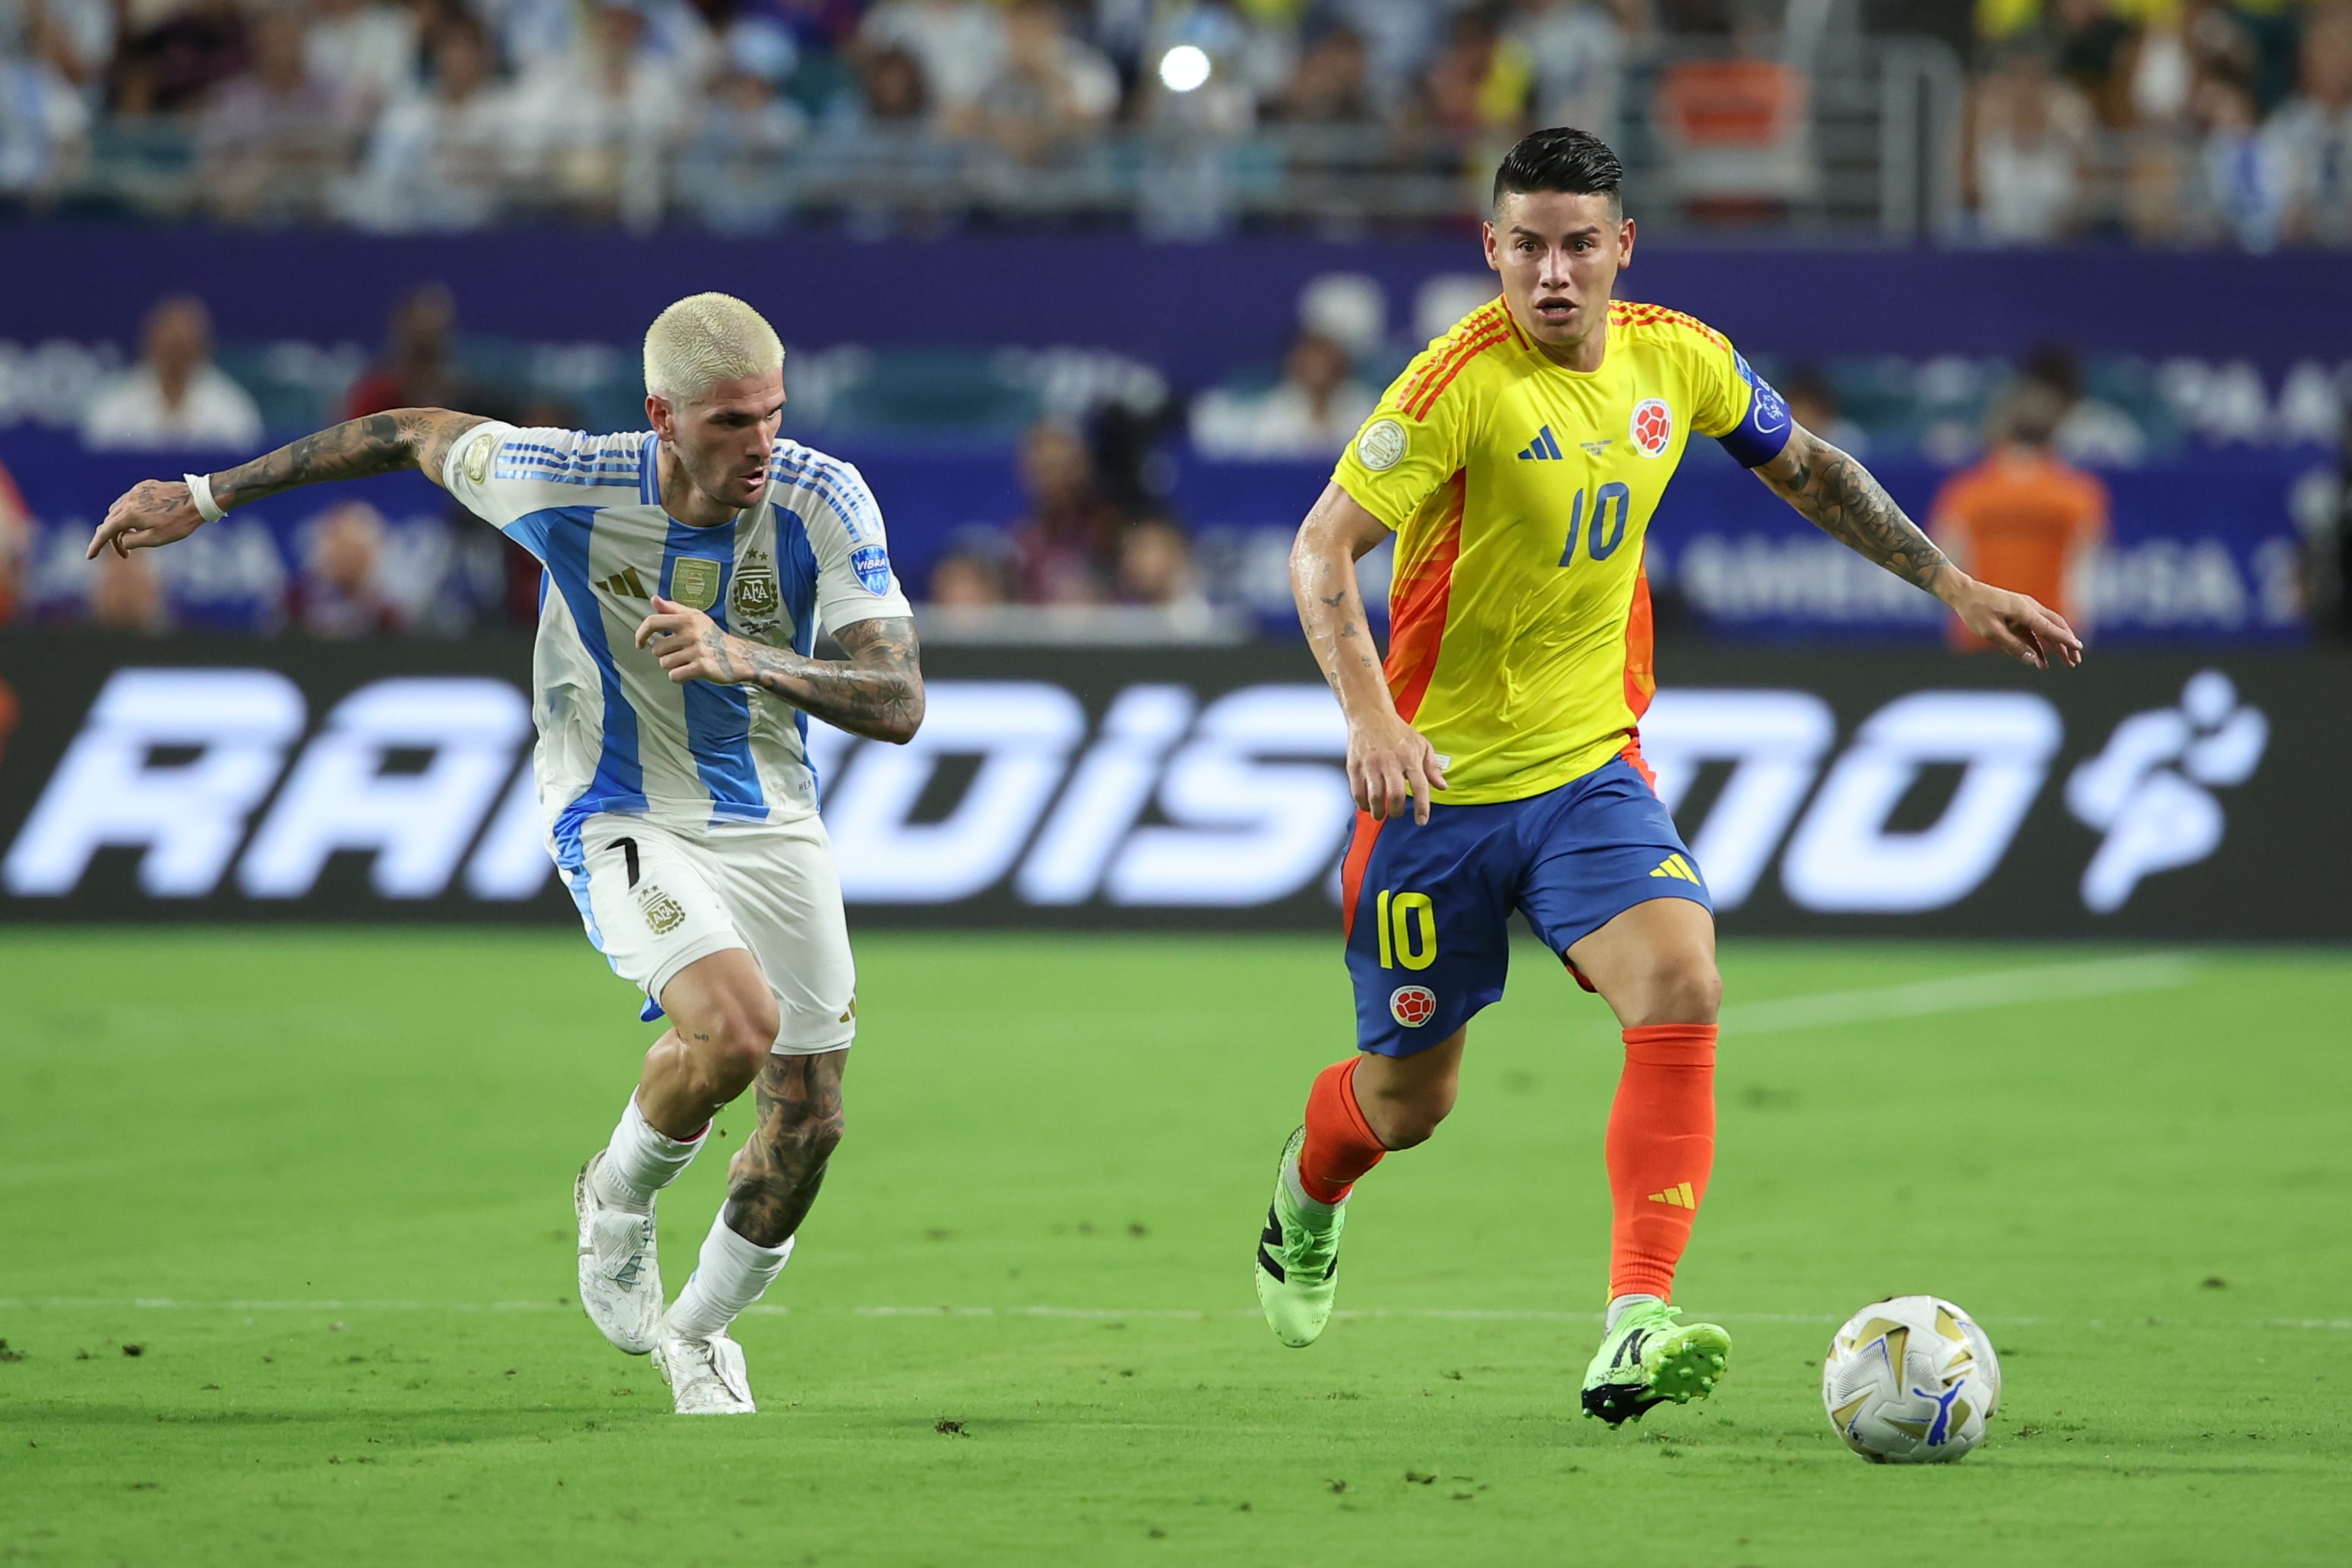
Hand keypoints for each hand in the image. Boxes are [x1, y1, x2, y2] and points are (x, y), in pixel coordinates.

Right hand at [87, 479, 205, 559]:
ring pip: (118, 509)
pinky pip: (130, 500)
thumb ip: (133, 541)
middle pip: (111, 521)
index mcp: (129, 514)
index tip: (90, 556)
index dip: (96, 545)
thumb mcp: (156, 539)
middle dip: (113, 538)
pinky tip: (142, 520)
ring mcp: (136, 490)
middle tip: (126, 554)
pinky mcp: (146, 485)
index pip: (105, 531)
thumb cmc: (180, 522)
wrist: (199, 499)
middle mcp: (128, 499)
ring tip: (135, 536)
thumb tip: (121, 539)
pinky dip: (130, 512)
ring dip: (120, 524)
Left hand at [635, 596, 750, 684]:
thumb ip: (673, 609)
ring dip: (674, 666)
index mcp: (687, 619)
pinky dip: (680, 677)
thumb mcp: (695, 617)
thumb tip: (653, 599)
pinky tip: (692, 672)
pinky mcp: (702, 667)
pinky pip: (675, 676)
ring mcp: (697, 650)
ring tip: (689, 662)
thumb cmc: (713, 637)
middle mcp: (691, 632)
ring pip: (665, 664)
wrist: (739, 656)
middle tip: (682, 654)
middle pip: (657, 649)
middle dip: (665, 655)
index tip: (640, 644)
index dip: (641, 634)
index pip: (653, 622)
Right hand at [1348, 710, 1448, 824]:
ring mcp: (1371, 764)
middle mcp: (1390, 761)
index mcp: (1410, 758)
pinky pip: (1357, 792)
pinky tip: (1367, 806)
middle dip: (1396, 811)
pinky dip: (1362, 804)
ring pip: (1375, 796)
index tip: (1421, 821)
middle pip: (1395, 795)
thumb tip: (1442, 787)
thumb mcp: (1422, 745)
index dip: (1422, 807)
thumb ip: (1432, 767)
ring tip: (1380, 814)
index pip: (1420, 786)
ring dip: (1378, 811)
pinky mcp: (1354, 766)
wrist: (1370, 715)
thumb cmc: (1398, 732)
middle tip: (1396, 814)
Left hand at [1947, 577, 2083, 669]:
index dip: (2065, 640)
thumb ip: (2013, 646)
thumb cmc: (1975, 611)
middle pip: (2055, 627)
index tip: (2079, 649)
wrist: (1963, 592)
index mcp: (2024, 611)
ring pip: (2047, 629)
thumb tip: (2032, 660)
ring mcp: (2024, 610)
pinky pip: (2033, 630)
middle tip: (2075, 661)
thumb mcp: (1991, 632)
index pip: (2050, 628)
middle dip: (2066, 644)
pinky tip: (2041, 659)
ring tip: (2065, 662)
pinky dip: (2039, 644)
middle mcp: (2029, 608)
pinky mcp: (2017, 614)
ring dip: (2056, 646)